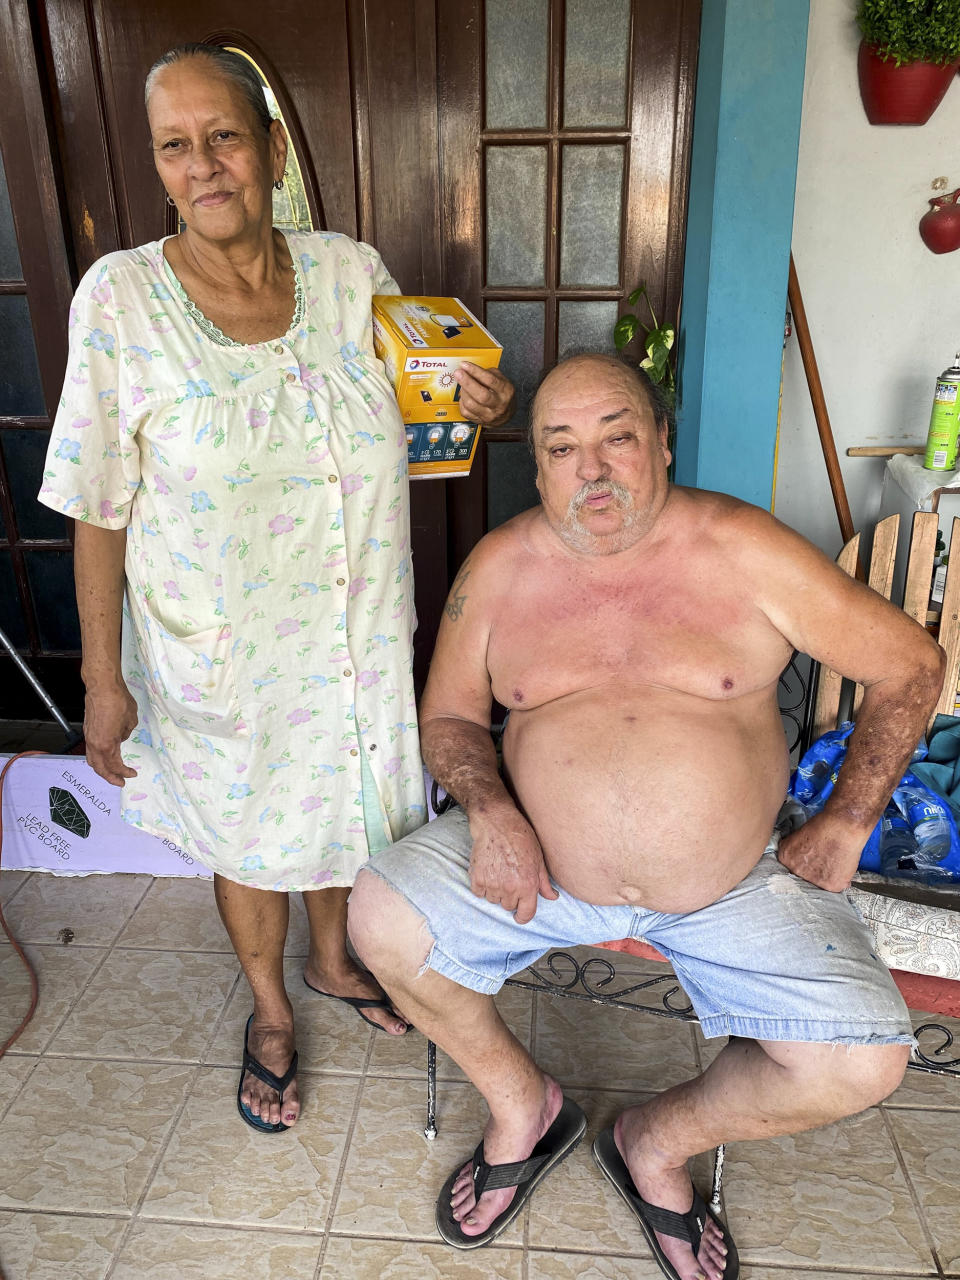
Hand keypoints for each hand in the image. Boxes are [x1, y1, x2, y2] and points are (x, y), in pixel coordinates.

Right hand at [83, 682, 138, 786]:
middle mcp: (95, 743)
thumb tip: (119, 737)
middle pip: (99, 768)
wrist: (102, 686)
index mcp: (107, 744)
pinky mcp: (87, 730)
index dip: (124, 772)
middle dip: (110, 777)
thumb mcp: (130, 721)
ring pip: (92, 760)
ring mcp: (89, 737)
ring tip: (112, 773)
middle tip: (120, 782)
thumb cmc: (118, 701)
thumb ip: (125, 734)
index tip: (132, 774)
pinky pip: (90, 750)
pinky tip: (105, 757)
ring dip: (101, 769)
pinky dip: (97, 758)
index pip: (115, 765)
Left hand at [455, 361, 515, 426]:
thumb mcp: (500, 379)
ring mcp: (489, 415)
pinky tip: (464, 395)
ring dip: (463, 391)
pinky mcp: (479, 421)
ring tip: (462, 384)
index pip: (490, 380)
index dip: (475, 371)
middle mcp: (498, 405)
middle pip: (481, 395)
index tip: (465, 365)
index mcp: (505, 391)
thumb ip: (486, 373)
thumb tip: (468, 369)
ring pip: (470, 404)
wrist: (506, 414)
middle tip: (458, 373)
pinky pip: (465, 411)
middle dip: (467, 382)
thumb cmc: (501, 393)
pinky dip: (462, 401)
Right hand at [468, 804, 557, 923]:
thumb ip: (544, 882)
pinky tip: (487, 872)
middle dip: (510, 897)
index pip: (526, 914)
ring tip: (498, 872)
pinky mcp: (477, 878)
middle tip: (509, 879)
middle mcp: (510, 888)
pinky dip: (482, 886)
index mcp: (528, 885)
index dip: (523, 917)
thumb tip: (552, 897)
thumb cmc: (520, 838)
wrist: (497, 823)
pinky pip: (479, 893)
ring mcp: (492, 884)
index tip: (520, 915)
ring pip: (493, 900)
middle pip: (508, 906)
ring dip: (495, 891)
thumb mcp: (539, 859)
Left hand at [776, 810, 869, 891]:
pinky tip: (842, 864)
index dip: (803, 864)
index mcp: (785, 857)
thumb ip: (796, 850)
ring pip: (820, 883)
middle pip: (803, 877)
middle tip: (824, 859)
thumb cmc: (824, 825)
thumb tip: (801, 857)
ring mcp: (812, 880)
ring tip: (835, 859)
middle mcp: (796, 870)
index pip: (791, 867)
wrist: (843, 826)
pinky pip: (836, 886)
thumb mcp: (799, 834)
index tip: (810, 860)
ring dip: (827, 875)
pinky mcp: (831, 885)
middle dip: (813, 870)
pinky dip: (841, 878)